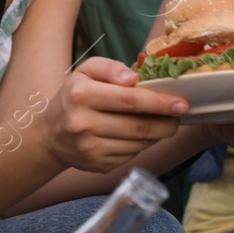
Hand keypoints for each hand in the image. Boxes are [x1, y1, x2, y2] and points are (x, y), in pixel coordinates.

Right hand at [41, 57, 186, 172]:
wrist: (51, 134)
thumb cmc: (75, 95)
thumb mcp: (86, 71)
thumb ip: (111, 67)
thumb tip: (134, 78)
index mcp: (82, 95)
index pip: (129, 100)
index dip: (159, 103)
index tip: (182, 103)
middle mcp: (84, 124)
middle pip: (138, 126)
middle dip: (166, 122)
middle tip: (180, 115)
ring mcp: (91, 149)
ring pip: (138, 144)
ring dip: (157, 134)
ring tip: (163, 123)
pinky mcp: (98, 165)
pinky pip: (132, 155)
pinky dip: (143, 145)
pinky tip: (142, 135)